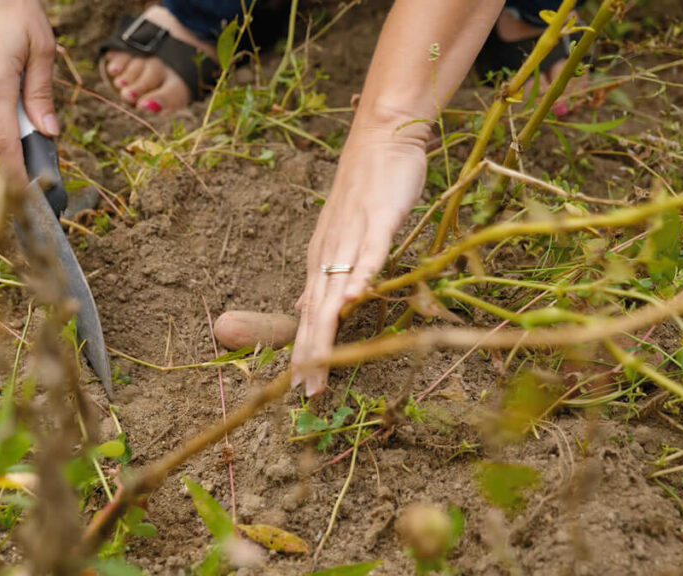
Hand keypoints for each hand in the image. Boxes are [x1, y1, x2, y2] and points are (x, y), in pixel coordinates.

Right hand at [0, 0, 57, 183]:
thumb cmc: (15, 11)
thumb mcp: (41, 50)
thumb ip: (42, 95)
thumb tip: (48, 133)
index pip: (4, 140)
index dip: (16, 169)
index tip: (26, 191)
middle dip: (16, 140)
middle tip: (40, 132)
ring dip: (3, 119)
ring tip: (19, 90)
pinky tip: (2, 80)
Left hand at [291, 121, 428, 395]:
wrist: (380, 138)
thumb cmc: (367, 188)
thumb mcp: (343, 237)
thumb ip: (329, 273)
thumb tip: (312, 307)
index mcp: (322, 260)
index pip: (310, 315)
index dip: (306, 351)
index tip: (302, 387)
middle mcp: (329, 253)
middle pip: (316, 311)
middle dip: (310, 353)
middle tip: (306, 391)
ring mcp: (351, 237)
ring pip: (335, 290)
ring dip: (327, 330)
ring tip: (321, 364)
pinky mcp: (377, 219)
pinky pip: (368, 252)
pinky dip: (361, 276)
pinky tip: (355, 300)